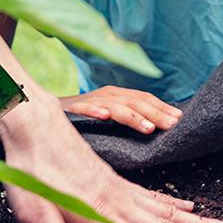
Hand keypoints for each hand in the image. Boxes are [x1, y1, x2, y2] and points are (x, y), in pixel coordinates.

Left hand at [0, 90, 222, 222]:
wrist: (36, 126)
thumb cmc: (28, 173)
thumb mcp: (29, 208)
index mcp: (99, 215)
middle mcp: (118, 204)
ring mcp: (121, 191)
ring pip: (168, 212)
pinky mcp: (117, 182)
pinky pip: (154, 197)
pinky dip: (176, 206)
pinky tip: (191, 211)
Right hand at [61, 86, 182, 133]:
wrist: (44, 111)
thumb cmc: (82, 118)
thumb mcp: (108, 115)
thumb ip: (128, 118)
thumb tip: (156, 126)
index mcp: (117, 96)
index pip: (144, 98)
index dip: (162, 107)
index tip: (179, 119)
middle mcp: (105, 95)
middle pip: (134, 102)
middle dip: (155, 113)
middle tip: (171, 125)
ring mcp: (88, 101)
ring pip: (114, 106)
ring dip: (132, 116)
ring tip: (147, 127)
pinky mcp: (69, 109)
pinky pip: (82, 109)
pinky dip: (93, 110)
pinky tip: (103, 116)